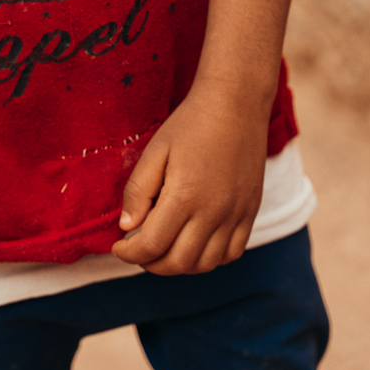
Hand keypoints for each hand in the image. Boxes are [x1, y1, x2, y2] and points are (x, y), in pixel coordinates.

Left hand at [109, 82, 267, 274]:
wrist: (235, 105)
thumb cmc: (190, 124)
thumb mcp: (156, 150)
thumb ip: (138, 190)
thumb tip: (127, 226)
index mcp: (185, 197)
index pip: (152, 245)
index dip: (130, 253)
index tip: (118, 247)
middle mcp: (213, 213)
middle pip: (178, 262)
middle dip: (151, 263)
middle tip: (137, 249)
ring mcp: (235, 216)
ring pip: (205, 264)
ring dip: (179, 264)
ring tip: (163, 248)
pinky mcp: (250, 213)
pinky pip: (232, 254)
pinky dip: (210, 259)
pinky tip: (195, 244)